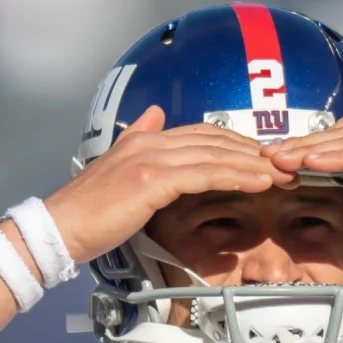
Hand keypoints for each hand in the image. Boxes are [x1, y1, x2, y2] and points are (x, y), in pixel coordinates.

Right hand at [45, 105, 292, 262]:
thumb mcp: (115, 167)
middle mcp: (149, 140)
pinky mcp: (153, 180)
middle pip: (214, 138)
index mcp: (144, 138)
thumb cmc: (87, 212)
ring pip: (214, 155)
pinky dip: (235, 176)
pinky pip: (205, 174)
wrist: (58, 229)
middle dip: (252, 150)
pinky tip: (258, 183)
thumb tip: (155, 113)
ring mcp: (151, 158)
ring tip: (281, 174)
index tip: (262, 156)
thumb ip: (137, 139)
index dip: (235, 143)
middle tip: (284, 164)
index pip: (201, 133)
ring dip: (252, 164)